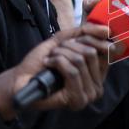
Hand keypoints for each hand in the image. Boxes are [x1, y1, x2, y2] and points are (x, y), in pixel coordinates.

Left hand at [0, 25, 116, 128]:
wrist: (21, 79)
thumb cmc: (42, 63)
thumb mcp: (64, 41)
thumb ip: (85, 33)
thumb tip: (107, 30)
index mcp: (98, 74)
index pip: (105, 49)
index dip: (86, 39)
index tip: (69, 41)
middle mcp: (97, 86)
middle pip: (91, 53)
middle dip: (69, 46)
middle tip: (56, 52)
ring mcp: (89, 95)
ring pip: (80, 60)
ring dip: (60, 54)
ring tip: (50, 59)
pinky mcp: (78, 99)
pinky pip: (73, 71)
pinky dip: (57, 62)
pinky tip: (48, 65)